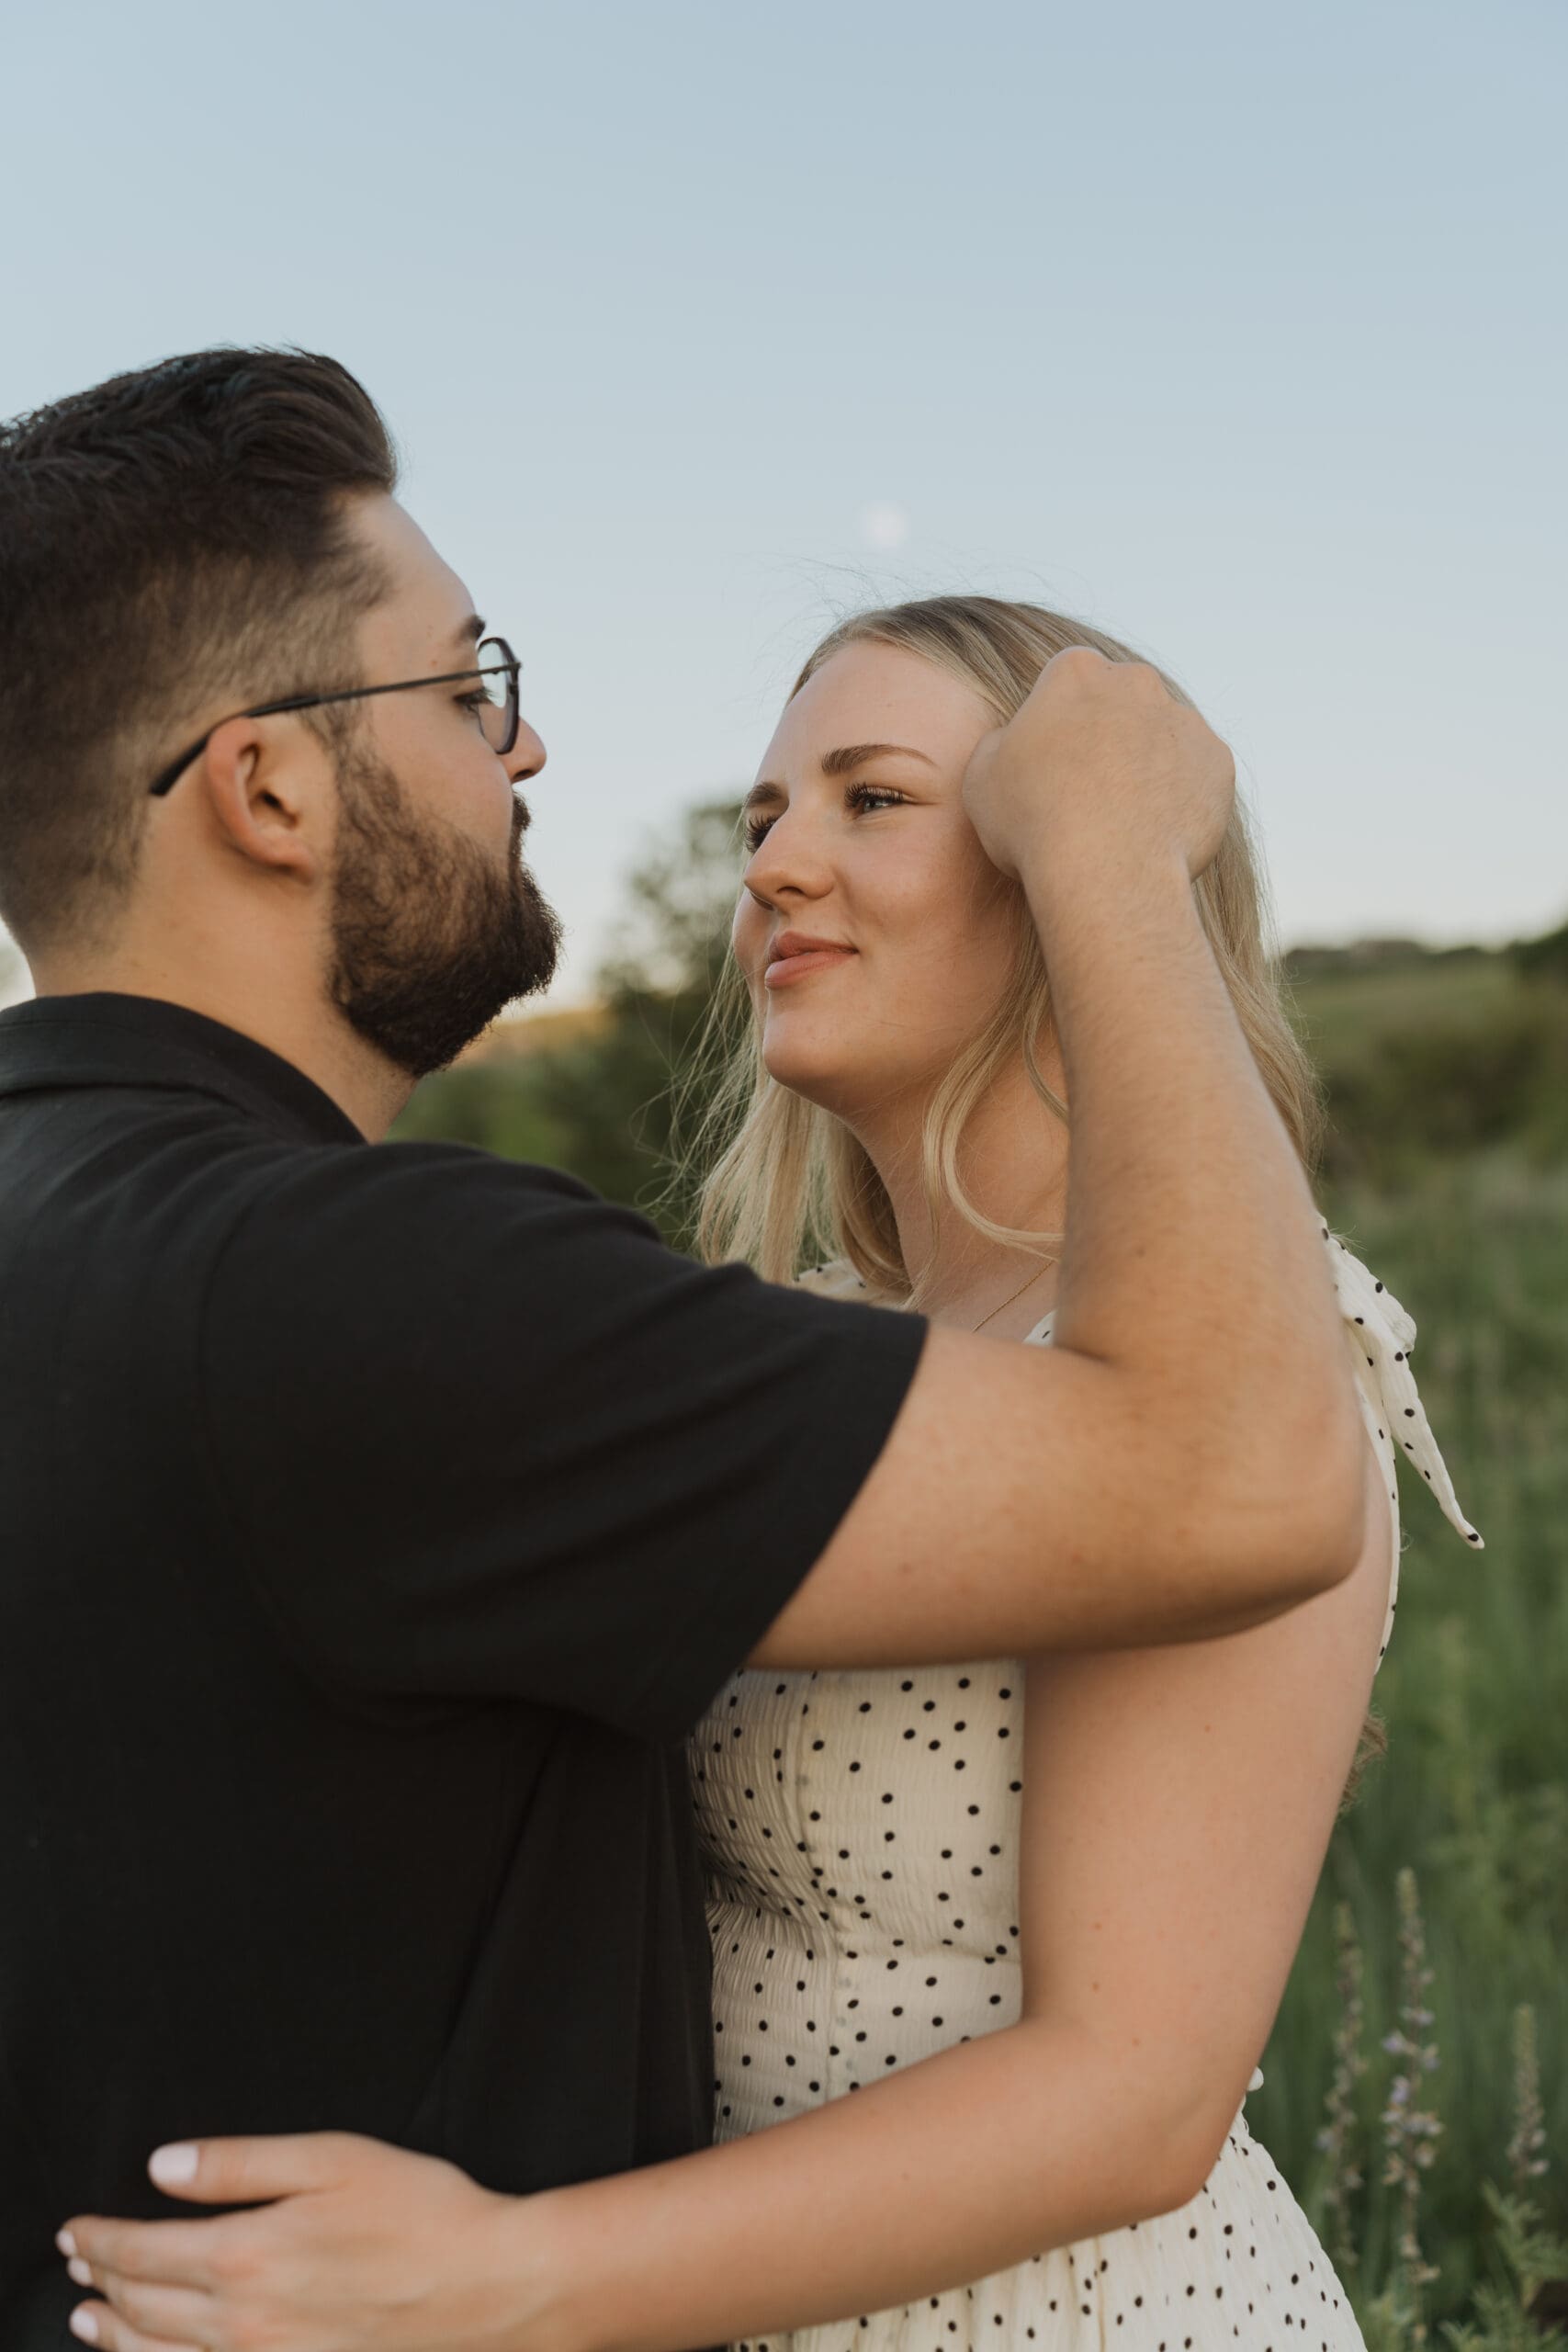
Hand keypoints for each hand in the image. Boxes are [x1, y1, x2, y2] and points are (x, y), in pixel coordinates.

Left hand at [58, 2133, 548, 2351]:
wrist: (489, 2290)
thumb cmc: (423, 2213)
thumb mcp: (333, 2159)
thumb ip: (240, 2164)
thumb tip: (163, 2166)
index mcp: (247, 2255)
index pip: (142, 2252)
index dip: (100, 2240)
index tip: (75, 2229)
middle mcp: (243, 2324)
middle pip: (142, 2308)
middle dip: (101, 2284)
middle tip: (77, 2265)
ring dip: (116, 2337)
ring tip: (90, 2323)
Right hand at [961, 645, 1234, 883]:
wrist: (1108, 871)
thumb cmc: (1034, 823)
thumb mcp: (981, 778)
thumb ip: (1002, 745)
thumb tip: (1017, 743)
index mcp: (1076, 672)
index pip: (1067, 680)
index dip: (1057, 722)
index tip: (1049, 764)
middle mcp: (1137, 682)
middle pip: (1121, 700)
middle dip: (1108, 734)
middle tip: (1087, 790)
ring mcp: (1185, 719)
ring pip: (1163, 737)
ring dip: (1146, 764)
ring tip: (1122, 820)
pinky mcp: (1218, 761)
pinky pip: (1197, 774)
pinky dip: (1180, 796)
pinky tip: (1153, 832)